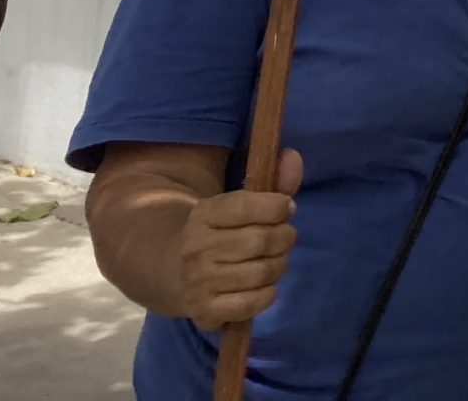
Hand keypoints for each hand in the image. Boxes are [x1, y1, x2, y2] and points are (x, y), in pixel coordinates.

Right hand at [177, 149, 300, 326]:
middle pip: (261, 240)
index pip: (249, 204)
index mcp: (205, 214)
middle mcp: (197, 248)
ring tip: (274, 261)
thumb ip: (274, 182)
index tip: (286, 209)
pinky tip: (263, 286)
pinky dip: (267, 295)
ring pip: (261, 272)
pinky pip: (251, 304)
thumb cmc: (222, 232)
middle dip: (285, 238)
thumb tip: (294, 156)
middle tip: (284, 239)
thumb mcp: (241, 204)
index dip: (278, 206)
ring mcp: (198, 282)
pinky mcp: (204, 311)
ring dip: (279, 266)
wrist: (174, 271)